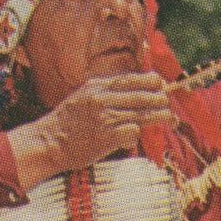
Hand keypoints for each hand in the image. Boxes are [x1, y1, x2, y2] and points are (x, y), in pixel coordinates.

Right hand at [6, 71, 173, 190]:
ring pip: (144, 113)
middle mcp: (103, 98)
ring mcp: (106, 117)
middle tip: (169, 106)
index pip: (133, 79)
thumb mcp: (84, 96)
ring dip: (161, 117)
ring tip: (171, 120)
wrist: (49, 142)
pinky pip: (134, 132)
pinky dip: (136, 135)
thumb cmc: (68, 122)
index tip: (161, 85)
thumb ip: (106, 91)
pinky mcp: (108, 136)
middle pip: (143, 96)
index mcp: (98, 86)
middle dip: (161, 100)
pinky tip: (131, 139)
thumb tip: (135, 90)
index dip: (152, 82)